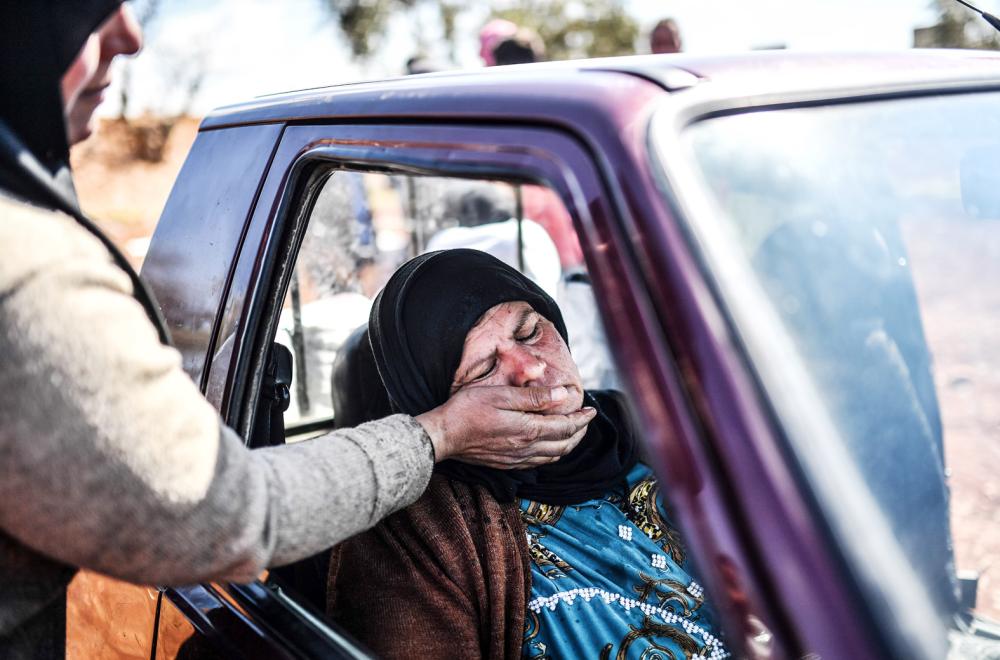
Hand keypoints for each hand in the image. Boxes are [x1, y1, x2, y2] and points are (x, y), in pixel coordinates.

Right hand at [415, 386, 596, 468]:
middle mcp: (527, 449)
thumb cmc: (468, 410)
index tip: (592, 409)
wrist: (443, 436)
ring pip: (554, 456)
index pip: (566, 426)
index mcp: (528, 430)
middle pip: (564, 444)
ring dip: (569, 445)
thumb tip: (564, 396)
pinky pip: (539, 463)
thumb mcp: (502, 395)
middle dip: (580, 432)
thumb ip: (534, 397)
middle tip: (587, 420)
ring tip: (574, 432)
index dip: (582, 419)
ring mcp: (517, 459)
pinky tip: (550, 447)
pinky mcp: (507, 464)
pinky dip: (553, 455)